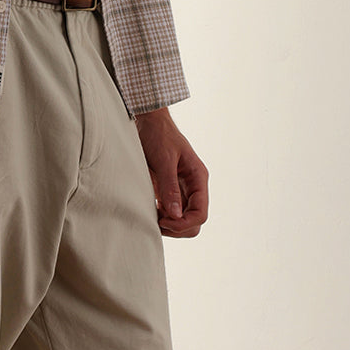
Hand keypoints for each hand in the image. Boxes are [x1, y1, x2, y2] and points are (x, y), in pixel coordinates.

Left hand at [133, 108, 208, 236]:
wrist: (148, 121)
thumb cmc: (159, 134)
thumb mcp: (164, 160)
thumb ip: (170, 187)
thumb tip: (176, 215)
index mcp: (198, 178)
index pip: (200, 213)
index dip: (184, 223)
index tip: (164, 221)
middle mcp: (193, 187)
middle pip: (194, 221)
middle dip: (178, 228)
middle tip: (157, 220)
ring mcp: (181, 189)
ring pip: (183, 220)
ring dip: (169, 224)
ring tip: (152, 215)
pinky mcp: (169, 190)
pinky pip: (171, 212)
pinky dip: (162, 217)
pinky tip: (150, 210)